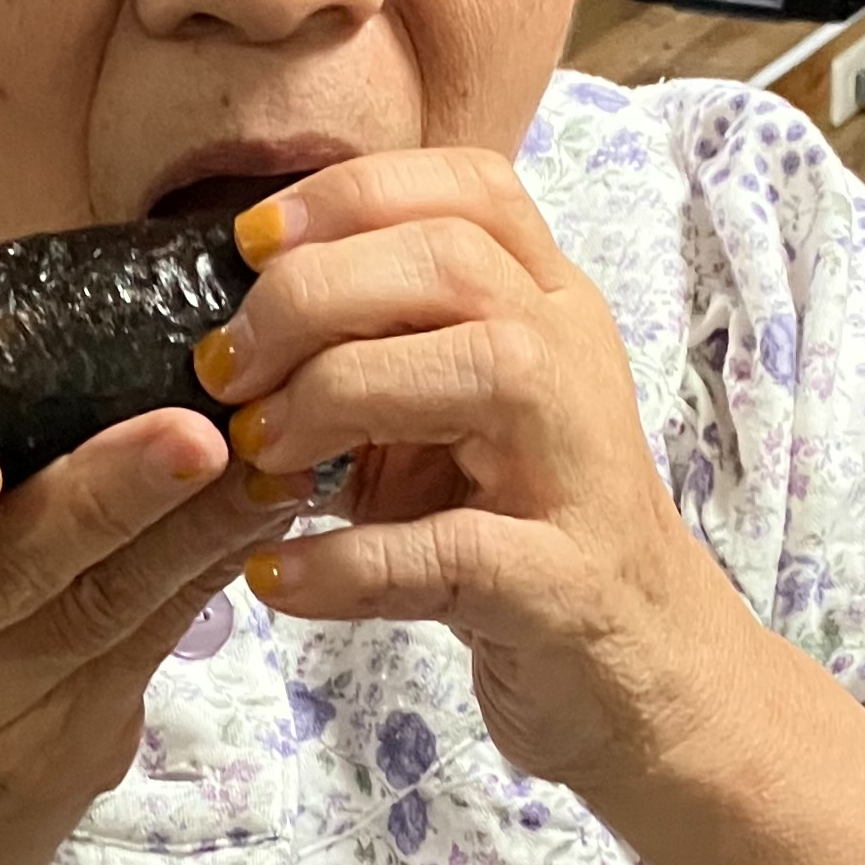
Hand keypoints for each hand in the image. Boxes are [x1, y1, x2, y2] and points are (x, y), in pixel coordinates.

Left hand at [201, 156, 864, 864]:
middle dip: (313, 296)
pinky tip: (276, 577)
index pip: (470, 188)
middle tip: (223, 367)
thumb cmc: (520, 532)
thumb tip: (224, 328)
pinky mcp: (562, 584)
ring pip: (480, 371)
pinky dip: (345, 564)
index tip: (250, 243)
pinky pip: (450, 553)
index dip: (350, 195)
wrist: (642, 677)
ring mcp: (580, 471)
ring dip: (338, 397)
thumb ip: (373, 355)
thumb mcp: (449, 422)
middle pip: (455, 263)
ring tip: (257, 453)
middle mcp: (577, 365)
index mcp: (549, 306)